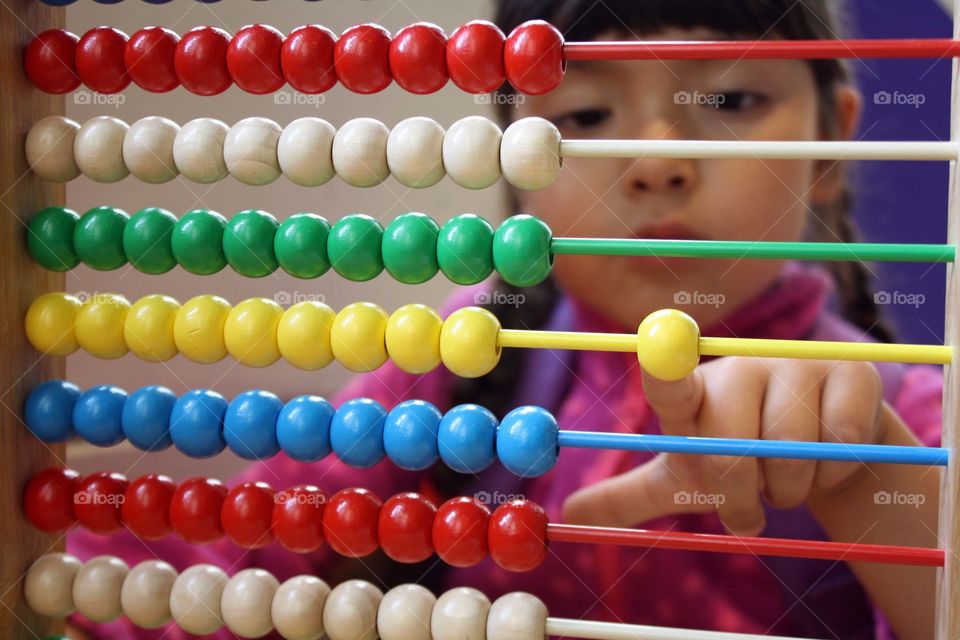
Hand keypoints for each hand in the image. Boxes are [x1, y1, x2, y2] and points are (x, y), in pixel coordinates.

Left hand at [562, 356, 885, 535]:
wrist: (821, 452)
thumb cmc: (741, 460)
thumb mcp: (686, 479)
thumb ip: (629, 496)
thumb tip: (568, 512)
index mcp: (693, 391)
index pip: (669, 380)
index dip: (661, 368)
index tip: (652, 347)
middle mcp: (739, 367)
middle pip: (732, 450)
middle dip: (741, 500)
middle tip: (750, 509)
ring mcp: (796, 363)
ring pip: (792, 456)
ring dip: (791, 490)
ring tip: (787, 476)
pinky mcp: (850, 372)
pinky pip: (843, 443)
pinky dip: (835, 472)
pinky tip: (829, 460)